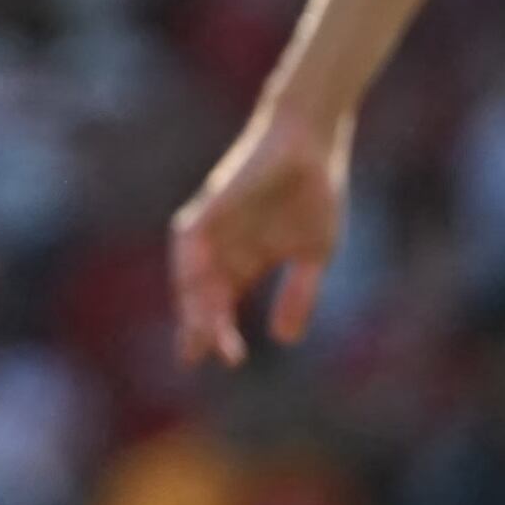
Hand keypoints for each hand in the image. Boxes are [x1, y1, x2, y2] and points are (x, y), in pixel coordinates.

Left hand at [169, 101, 350, 369]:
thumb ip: (299, 296)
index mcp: (246, 260)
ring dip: (194, 298)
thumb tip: (285, 340)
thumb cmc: (313, 194)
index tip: (216, 362)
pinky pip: (193, 232)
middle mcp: (224, 246)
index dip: (215, 332)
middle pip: (203, 294)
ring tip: (200, 329)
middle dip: (200, 324)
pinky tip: (194, 276)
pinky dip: (190, 256)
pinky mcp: (216, 200)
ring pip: (193, 268)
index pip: (221, 303)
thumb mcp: (313, 255)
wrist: (312, 142)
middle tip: (200, 355)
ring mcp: (216, 224)